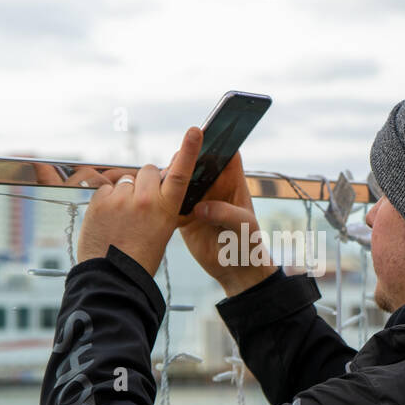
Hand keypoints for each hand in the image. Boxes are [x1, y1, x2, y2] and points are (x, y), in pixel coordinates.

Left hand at [69, 129, 203, 276]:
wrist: (113, 276)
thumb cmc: (140, 257)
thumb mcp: (160, 230)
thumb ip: (158, 204)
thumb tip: (148, 184)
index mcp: (166, 210)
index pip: (180, 174)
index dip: (189, 151)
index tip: (194, 131)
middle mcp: (145, 200)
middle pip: (147, 171)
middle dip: (145, 181)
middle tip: (141, 205)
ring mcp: (121, 200)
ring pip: (126, 181)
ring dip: (125, 193)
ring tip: (122, 219)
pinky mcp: (99, 202)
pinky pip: (106, 189)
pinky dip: (107, 200)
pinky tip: (109, 220)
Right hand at [172, 144, 275, 296]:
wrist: (235, 270)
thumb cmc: (248, 244)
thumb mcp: (244, 227)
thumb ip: (226, 214)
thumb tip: (200, 208)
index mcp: (233, 182)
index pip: (226, 153)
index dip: (217, 141)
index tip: (203, 133)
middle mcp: (213, 187)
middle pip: (198, 162)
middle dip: (187, 157)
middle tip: (177, 161)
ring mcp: (197, 200)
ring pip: (180, 180)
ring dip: (171, 178)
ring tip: (163, 180)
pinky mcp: (183, 216)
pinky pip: (170, 203)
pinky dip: (162, 200)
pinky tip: (155, 200)